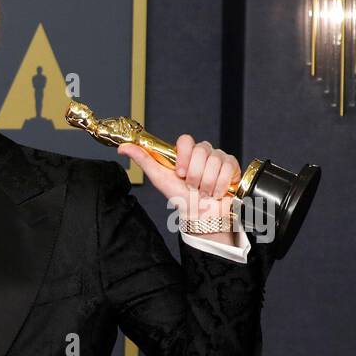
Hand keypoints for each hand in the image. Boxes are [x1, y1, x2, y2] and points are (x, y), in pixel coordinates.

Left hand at [118, 135, 240, 246]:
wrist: (201, 215)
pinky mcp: (233, 165)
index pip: (186, 140)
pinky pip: (228, 168)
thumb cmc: (180, 197)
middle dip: (194, 175)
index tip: (179, 173)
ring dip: (206, 183)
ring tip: (203, 191)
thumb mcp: (159, 178)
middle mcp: (202, 152)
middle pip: (201, 151)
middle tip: (191, 186)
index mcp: (185, 153)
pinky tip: (216, 191)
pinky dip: (220, 185)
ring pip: (214, 161)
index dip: (183, 157)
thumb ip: (144, 160)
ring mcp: (219, 157)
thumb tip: (123, 147)